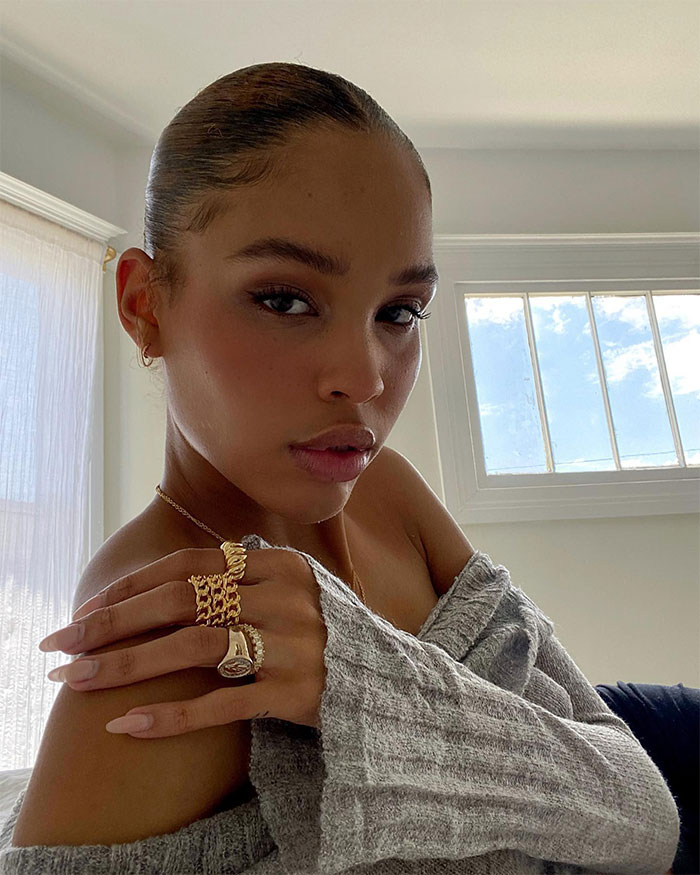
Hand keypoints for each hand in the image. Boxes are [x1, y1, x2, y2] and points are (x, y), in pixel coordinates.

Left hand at [38, 547, 327, 736]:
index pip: (188, 566)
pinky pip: (219, 704)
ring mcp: (292, 644)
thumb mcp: (288, 591)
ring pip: (193, 647)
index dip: (131, 585)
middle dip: (112, 622)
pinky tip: (127, 725)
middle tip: (62, 644)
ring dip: (126, 665)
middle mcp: (285, 597)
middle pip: (181, 602)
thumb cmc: (319, 632)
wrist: (384, 680)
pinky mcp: (294, 692)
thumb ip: (237, 579)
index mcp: (278, 564)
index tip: (86, 608)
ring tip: (78, 682)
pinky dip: (169, 715)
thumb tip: (156, 582)